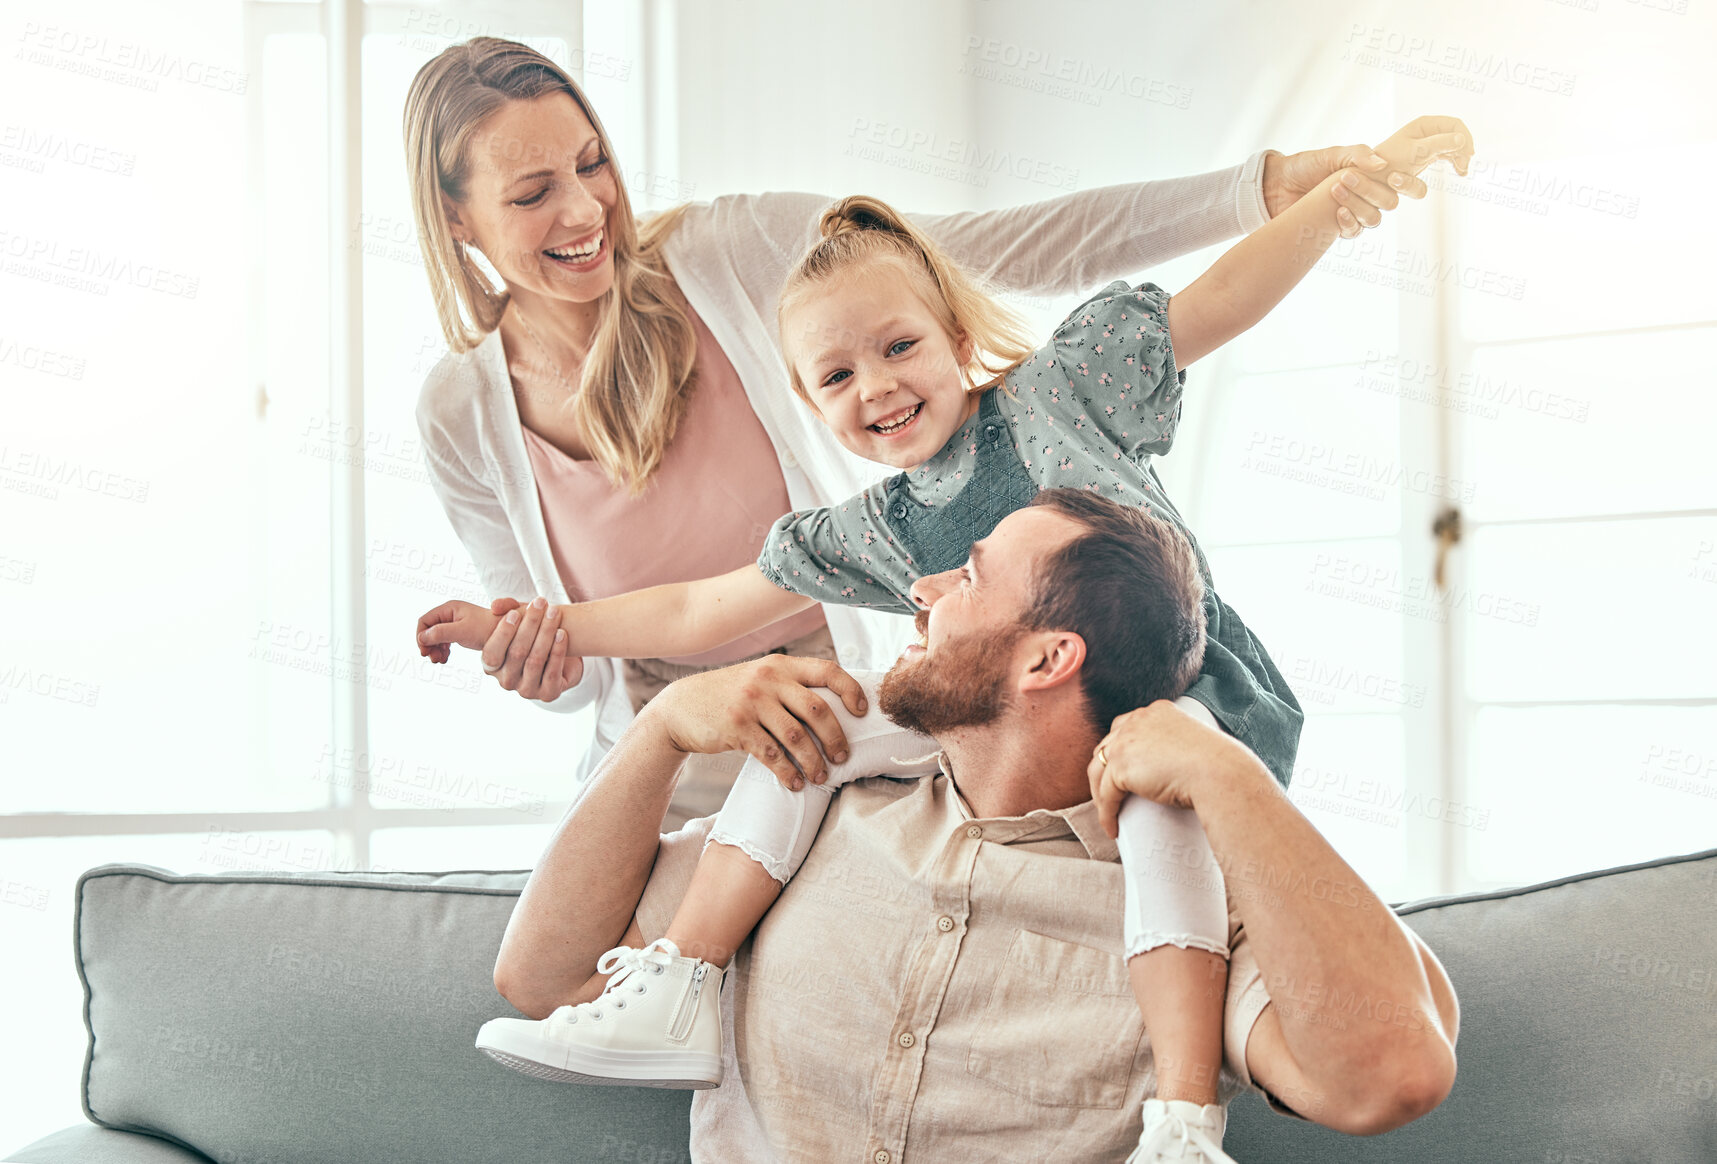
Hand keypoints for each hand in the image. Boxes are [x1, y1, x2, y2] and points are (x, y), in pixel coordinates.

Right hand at [416, 599, 502, 656]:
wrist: (509, 631)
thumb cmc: (488, 629)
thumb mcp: (462, 631)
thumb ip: (440, 633)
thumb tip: (422, 638)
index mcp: (449, 608)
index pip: (424, 621)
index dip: (421, 637)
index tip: (425, 653)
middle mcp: (451, 613)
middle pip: (429, 629)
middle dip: (428, 645)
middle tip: (433, 659)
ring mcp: (456, 622)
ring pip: (436, 636)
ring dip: (435, 648)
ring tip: (440, 660)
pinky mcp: (461, 631)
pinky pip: (445, 640)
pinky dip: (443, 649)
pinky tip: (446, 658)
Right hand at [473, 596, 584, 702]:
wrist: (559, 658)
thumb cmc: (532, 636)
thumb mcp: (519, 620)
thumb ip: (506, 609)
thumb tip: (496, 606)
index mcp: (491, 666)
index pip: (492, 653)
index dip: (503, 633)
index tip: (515, 613)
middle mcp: (506, 681)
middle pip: (517, 653)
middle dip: (530, 624)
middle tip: (541, 602)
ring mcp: (526, 691)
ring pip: (535, 661)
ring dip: (546, 633)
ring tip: (554, 613)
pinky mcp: (547, 694)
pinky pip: (552, 672)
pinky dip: (557, 651)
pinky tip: (562, 633)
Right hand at [643, 655, 868, 789]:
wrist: (682, 707)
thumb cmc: (731, 695)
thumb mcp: (760, 678)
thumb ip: (791, 686)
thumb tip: (836, 709)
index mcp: (782, 665)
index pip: (828, 670)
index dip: (851, 690)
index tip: (862, 712)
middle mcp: (769, 678)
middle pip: (818, 709)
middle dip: (836, 738)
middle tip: (843, 758)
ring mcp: (752, 701)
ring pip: (797, 736)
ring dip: (814, 761)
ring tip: (822, 778)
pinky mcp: (737, 726)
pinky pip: (771, 754)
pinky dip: (788, 772)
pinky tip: (796, 783)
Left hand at [1087, 699, 1269, 838]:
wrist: (1220, 773)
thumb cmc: (1218, 768)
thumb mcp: (1193, 746)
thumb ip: (1177, 748)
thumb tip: (1171, 769)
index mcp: (1157, 711)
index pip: (1125, 727)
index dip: (1120, 751)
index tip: (1122, 772)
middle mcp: (1137, 720)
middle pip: (1107, 747)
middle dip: (1105, 772)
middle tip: (1112, 796)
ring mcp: (1126, 740)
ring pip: (1099, 771)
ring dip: (1101, 795)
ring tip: (1110, 815)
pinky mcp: (1121, 765)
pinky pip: (1105, 794)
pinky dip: (1106, 813)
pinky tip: (1112, 828)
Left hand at [1263, 116, 1472, 237]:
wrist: (1278, 185)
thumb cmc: (1307, 166)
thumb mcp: (1333, 154)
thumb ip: (1358, 155)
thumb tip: (1381, 163)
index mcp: (1374, 177)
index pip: (1406, 185)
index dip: (1409, 184)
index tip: (1392, 176)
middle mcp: (1369, 197)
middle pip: (1389, 203)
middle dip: (1371, 191)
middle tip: (1348, 177)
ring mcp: (1354, 214)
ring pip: (1373, 219)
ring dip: (1357, 205)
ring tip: (1334, 189)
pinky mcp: (1338, 230)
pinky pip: (1354, 232)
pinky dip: (1348, 222)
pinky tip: (1336, 212)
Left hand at [1372, 114, 1474, 179]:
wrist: (1369, 178)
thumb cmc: (1388, 163)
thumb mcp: (1415, 153)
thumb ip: (1437, 145)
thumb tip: (1461, 139)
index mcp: (1424, 125)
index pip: (1454, 124)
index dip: (1464, 138)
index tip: (1467, 157)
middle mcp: (1426, 132)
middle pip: (1455, 135)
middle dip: (1462, 150)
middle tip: (1463, 168)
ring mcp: (1426, 145)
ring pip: (1451, 147)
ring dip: (1459, 158)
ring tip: (1461, 171)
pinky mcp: (1424, 158)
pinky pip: (1444, 157)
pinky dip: (1452, 163)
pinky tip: (1457, 172)